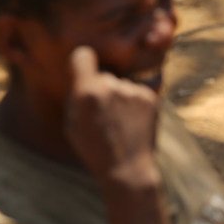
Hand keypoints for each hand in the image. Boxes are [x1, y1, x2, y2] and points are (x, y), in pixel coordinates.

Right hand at [64, 46, 160, 186]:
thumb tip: (80, 75)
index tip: (82, 70)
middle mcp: (111, 86)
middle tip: (101, 111)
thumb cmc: (93, 148)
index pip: (83, 54)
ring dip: (119, 95)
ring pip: (121, 83)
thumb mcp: (71, 122)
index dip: (82, 61)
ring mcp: (133, 91)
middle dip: (101, 86)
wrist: (127, 168)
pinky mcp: (151, 97)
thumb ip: (76, 95)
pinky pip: (137, 91)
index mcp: (87, 92)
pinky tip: (131, 121)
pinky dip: (134, 102)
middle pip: (104, 74)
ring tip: (118, 120)